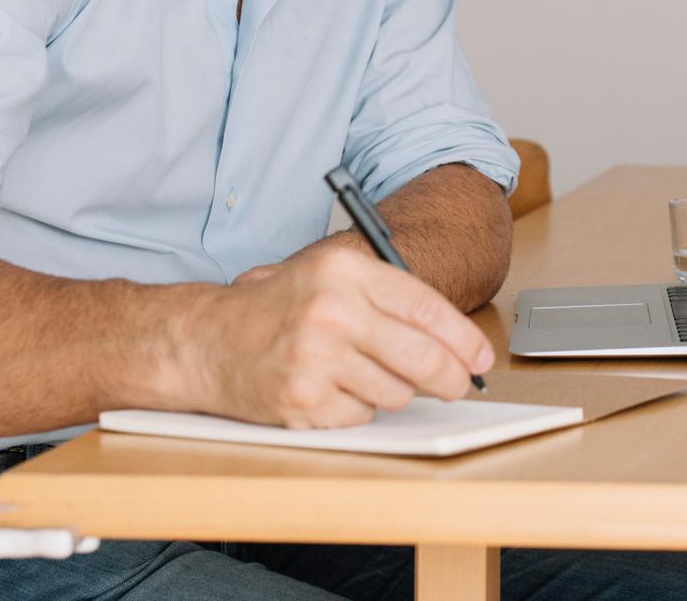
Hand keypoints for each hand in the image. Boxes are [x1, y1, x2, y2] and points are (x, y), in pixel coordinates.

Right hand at [189, 244, 494, 427]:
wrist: (204, 341)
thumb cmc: (278, 309)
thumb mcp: (329, 278)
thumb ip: (387, 300)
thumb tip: (455, 343)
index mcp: (343, 270)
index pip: (425, 307)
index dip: (463, 339)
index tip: (482, 358)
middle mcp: (330, 310)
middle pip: (421, 357)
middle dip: (450, 378)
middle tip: (459, 386)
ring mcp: (314, 357)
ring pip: (395, 392)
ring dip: (393, 392)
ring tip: (361, 373)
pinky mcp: (300, 400)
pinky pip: (361, 416)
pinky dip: (356, 409)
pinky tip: (332, 390)